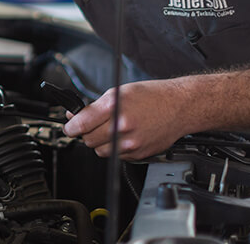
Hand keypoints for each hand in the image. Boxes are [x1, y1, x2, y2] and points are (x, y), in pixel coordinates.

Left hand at [62, 79, 190, 159]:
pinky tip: (124, 136)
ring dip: (100, 142)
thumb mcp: (118, 92)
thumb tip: (75, 116)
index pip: (81, 124)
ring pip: (100, 151)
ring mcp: (131, 143)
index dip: (70, 126)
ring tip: (110, 130)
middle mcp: (122, 127)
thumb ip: (94, 106)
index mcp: (114, 108)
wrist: (180, 106)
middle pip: (88, 140)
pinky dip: (115, 148)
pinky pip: (116, 156)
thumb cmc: (151, 96)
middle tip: (91, 125)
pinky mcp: (139, 154)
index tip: (69, 127)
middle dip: (86, 133)